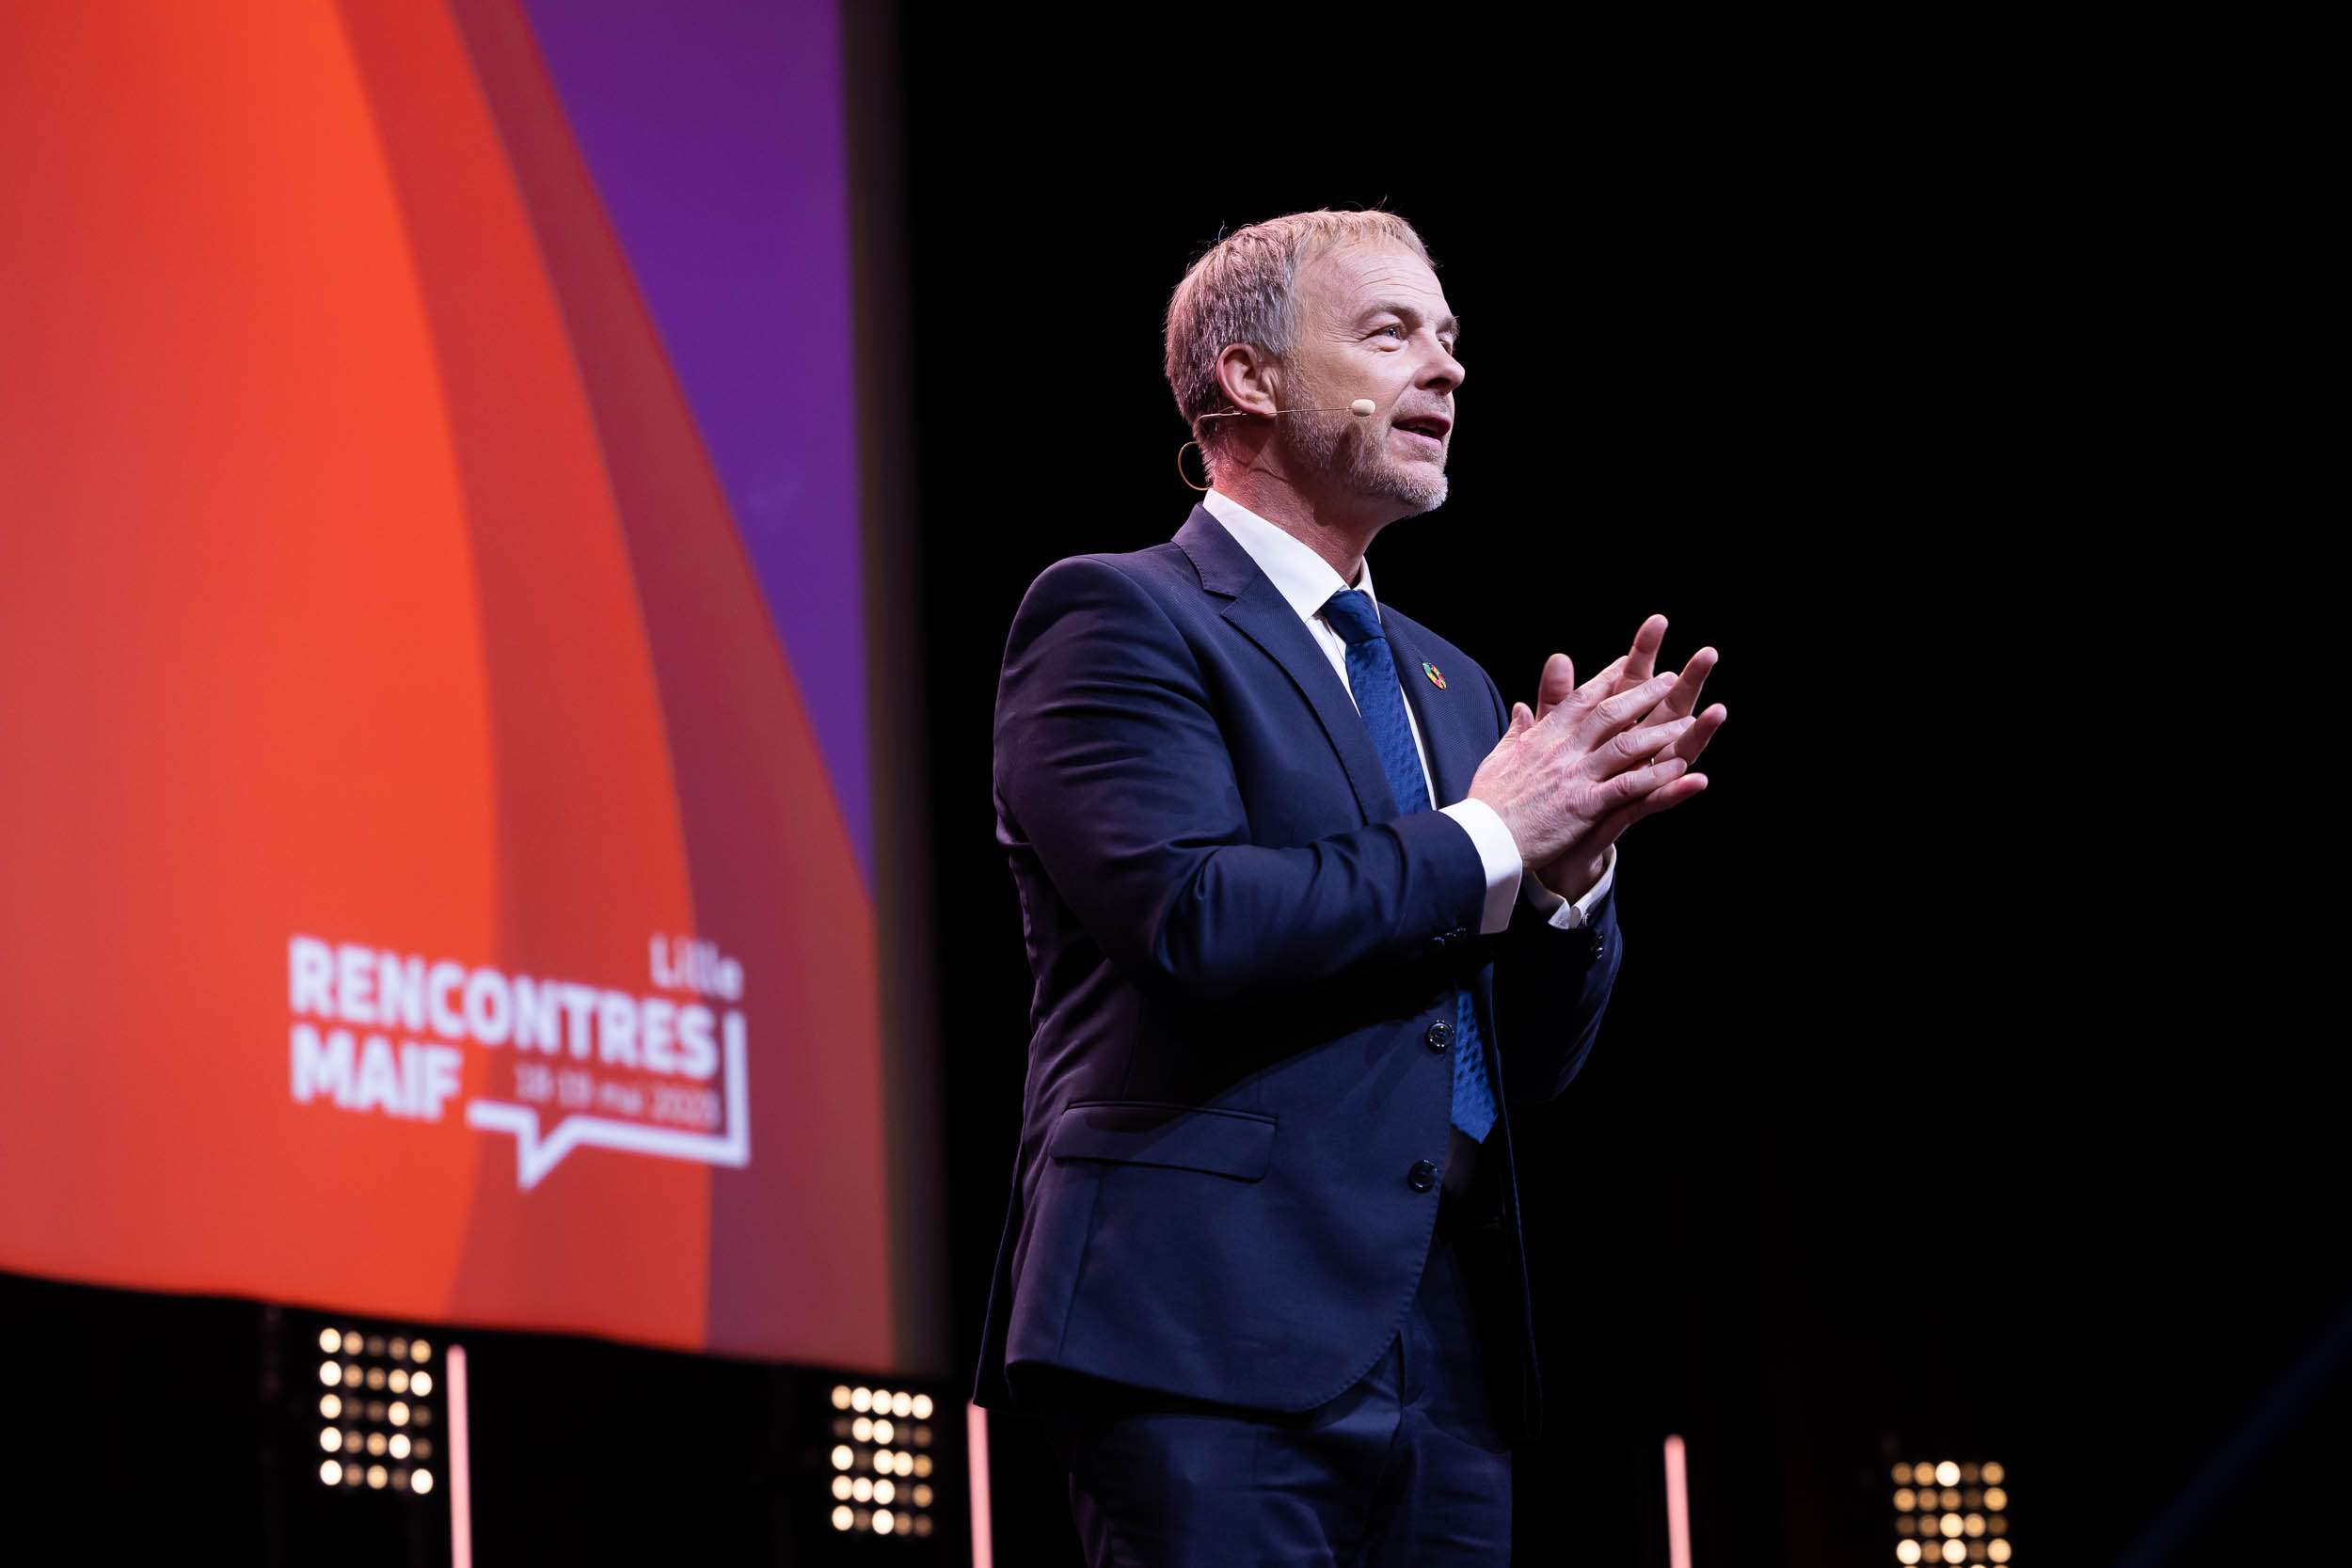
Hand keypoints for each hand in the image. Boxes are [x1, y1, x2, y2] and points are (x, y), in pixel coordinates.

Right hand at [1470, 615, 1726, 901]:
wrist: (1482, 840)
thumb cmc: (1488, 801)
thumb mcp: (1499, 756)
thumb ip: (1517, 730)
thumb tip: (1522, 707)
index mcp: (1542, 737)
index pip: (1580, 699)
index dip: (1606, 679)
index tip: (1627, 663)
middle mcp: (1561, 750)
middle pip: (1609, 713)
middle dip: (1643, 694)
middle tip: (1670, 678)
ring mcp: (1574, 777)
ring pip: (1624, 745)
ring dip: (1659, 731)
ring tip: (1687, 719)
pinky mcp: (1583, 806)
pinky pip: (1626, 786)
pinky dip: (1654, 776)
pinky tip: (1679, 769)